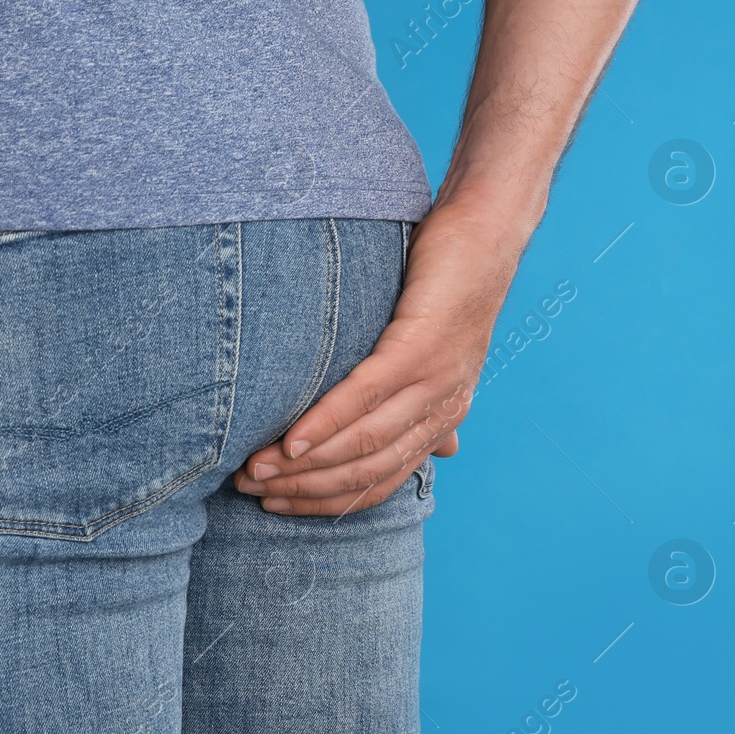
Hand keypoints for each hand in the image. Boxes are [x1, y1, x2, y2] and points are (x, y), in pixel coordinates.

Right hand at [233, 198, 527, 516]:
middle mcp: (442, 407)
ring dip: (304, 464)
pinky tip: (292, 440)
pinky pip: (367, 394)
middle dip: (303, 488)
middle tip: (249, 489)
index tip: (274, 505)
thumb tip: (447, 452)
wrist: (485, 228)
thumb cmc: (450, 282)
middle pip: (366, 471)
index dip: (324, 501)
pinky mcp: (423, 345)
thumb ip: (433, 404)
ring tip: (256, 470)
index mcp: (442, 417)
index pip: (378, 481)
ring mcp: (436, 379)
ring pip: (364, 441)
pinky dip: (326, 422)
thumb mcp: (442, 351)